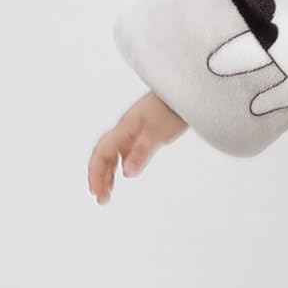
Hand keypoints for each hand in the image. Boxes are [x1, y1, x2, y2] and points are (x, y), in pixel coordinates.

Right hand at [89, 90, 188, 204]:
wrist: (191, 88)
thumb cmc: (175, 107)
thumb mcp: (159, 132)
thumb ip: (142, 152)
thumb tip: (127, 174)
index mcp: (125, 128)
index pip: (102, 153)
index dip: (96, 174)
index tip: (98, 194)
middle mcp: (126, 128)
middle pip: (104, 154)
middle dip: (99, 176)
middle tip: (102, 199)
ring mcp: (135, 128)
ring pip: (114, 152)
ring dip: (109, 171)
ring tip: (109, 191)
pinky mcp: (147, 128)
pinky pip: (126, 148)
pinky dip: (122, 162)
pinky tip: (127, 170)